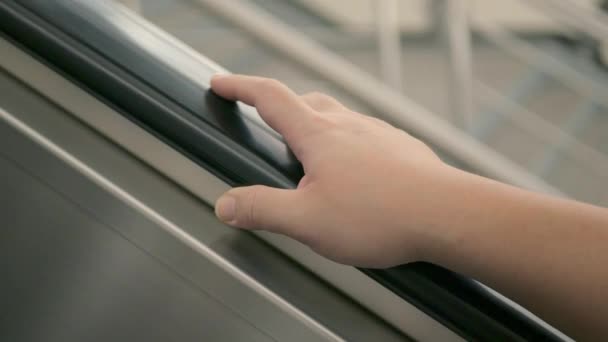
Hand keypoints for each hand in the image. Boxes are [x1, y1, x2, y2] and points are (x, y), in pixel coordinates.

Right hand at [212, 74, 453, 267]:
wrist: (447, 214)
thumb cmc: (380, 216)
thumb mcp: (307, 220)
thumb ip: (262, 209)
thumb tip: (227, 204)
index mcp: (319, 135)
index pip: (270, 97)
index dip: (240, 87)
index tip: (222, 84)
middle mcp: (349, 125)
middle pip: (305, 101)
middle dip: (278, 106)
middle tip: (265, 122)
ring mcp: (378, 133)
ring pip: (338, 117)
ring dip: (316, 126)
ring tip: (309, 156)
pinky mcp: (400, 147)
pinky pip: (365, 136)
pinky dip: (347, 144)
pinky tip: (353, 172)